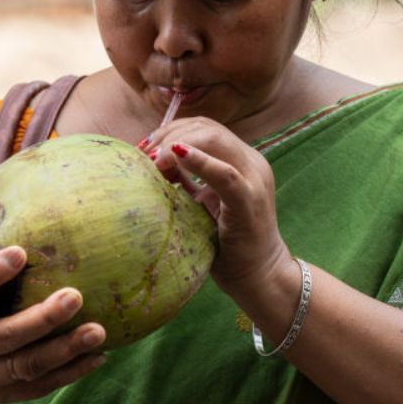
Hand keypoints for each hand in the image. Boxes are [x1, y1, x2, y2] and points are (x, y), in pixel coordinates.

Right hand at [0, 243, 105, 403]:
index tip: (20, 253)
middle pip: (6, 336)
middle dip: (42, 318)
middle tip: (75, 296)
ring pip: (29, 365)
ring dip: (66, 349)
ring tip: (98, 330)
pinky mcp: (7, 395)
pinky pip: (42, 386)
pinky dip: (72, 373)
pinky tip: (98, 356)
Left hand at [142, 119, 290, 297]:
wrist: (259, 275)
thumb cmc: (226, 242)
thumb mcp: (201, 202)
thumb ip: (185, 179)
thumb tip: (152, 161)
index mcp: (240, 160)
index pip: (204, 128)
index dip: (171, 130)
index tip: (144, 146)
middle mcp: (251, 163)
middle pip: (206, 128)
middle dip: (169, 135)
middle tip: (143, 153)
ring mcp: (254, 179)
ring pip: (215, 140)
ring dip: (177, 144)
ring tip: (153, 159)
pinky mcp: (249, 200)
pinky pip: (224, 174)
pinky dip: (200, 161)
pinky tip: (176, 155)